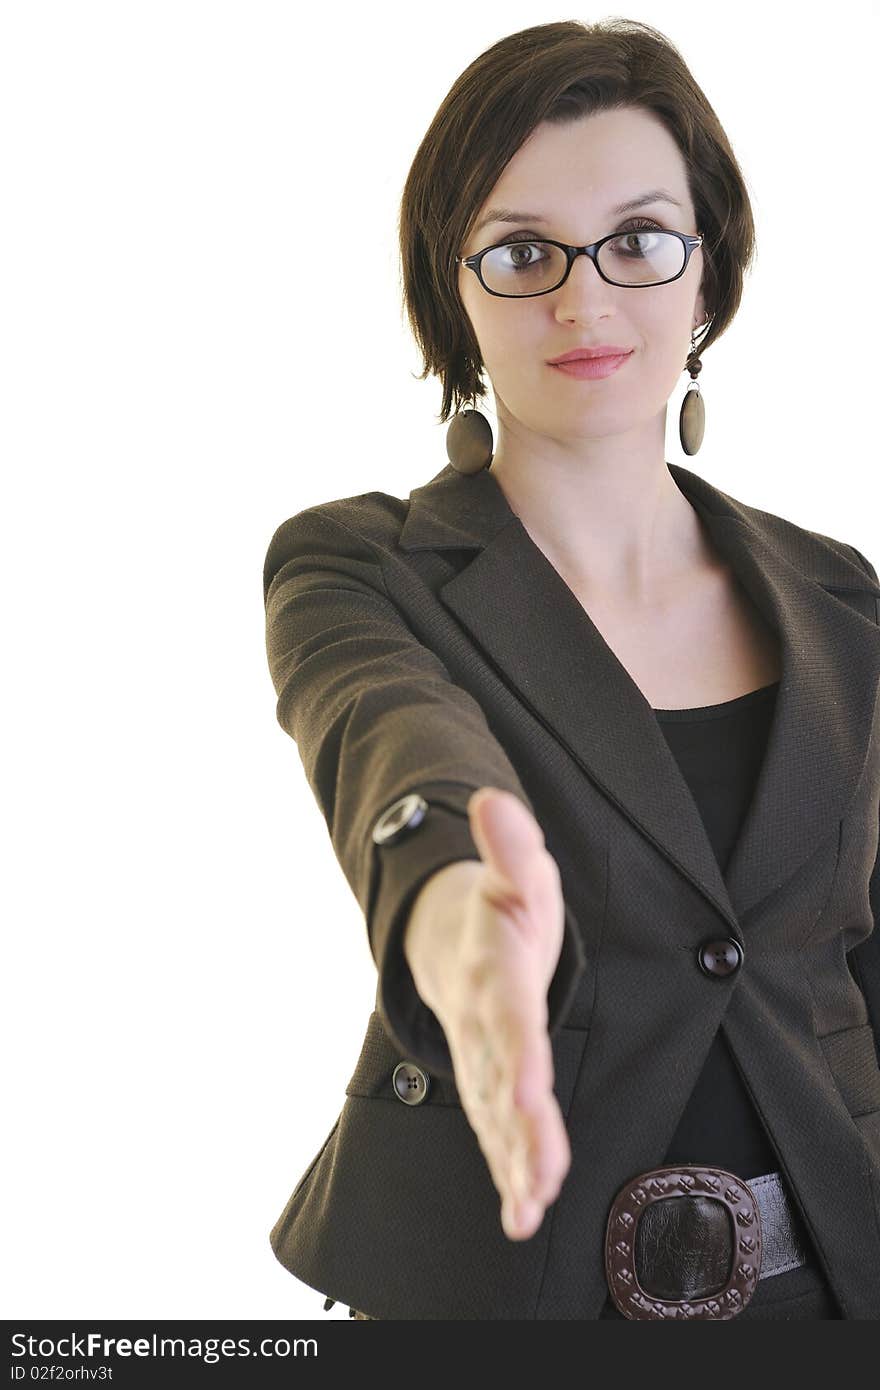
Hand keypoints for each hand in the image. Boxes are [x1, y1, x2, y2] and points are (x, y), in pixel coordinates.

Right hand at [407, 787, 570, 1240]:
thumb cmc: (497, 906)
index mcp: (494, 971)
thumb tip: (493, 799)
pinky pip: (496, 1129)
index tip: (529, 1095)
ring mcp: (482, 1057)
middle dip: (519, 1131)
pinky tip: (526, 1214)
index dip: (517, 1056)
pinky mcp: (488, 1080)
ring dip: (515, 1163)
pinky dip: (509, 1171)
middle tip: (538, 1174)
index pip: (508, 1017)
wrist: (445, 935)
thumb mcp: (516, 867)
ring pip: (496, 1116)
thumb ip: (510, 844)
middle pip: (501, 1081)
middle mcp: (483, 1023)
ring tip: (531, 1210)